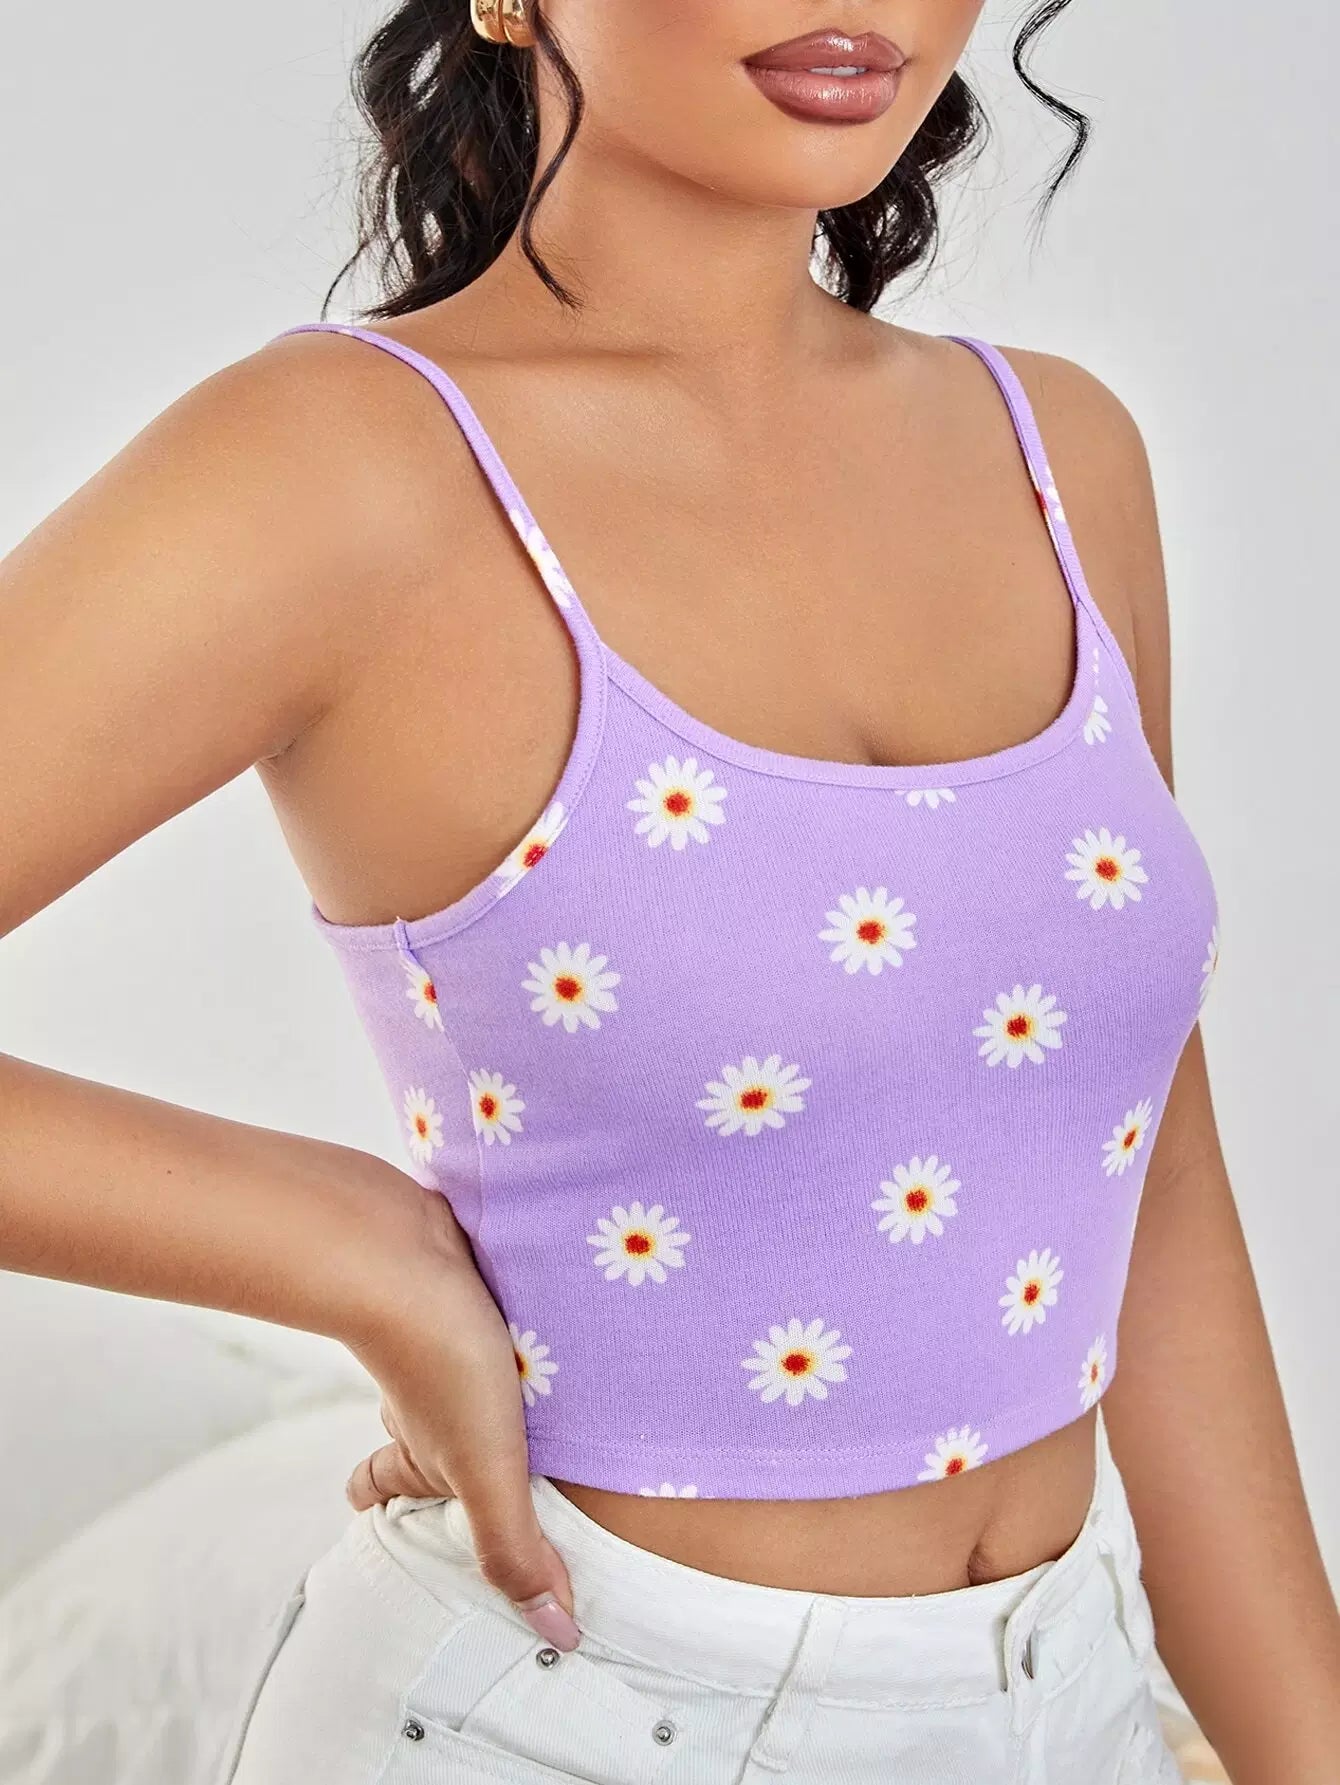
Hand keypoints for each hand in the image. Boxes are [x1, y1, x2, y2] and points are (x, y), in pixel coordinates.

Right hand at [341, 1192, 580, 1652]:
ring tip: (543, 1397)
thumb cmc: (442, 1361)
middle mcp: (423, 1398)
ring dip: (489, 1383)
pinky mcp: (467, 1292)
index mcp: (419, 1450)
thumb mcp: (488, 1470)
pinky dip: (506, 1326)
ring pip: (454, 1372)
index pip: (379, 1491)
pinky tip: (553, 1323)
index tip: (388, 1519)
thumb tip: (555, 1633)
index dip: (380, 1507)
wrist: (412, 1248)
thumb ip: (516, 1548)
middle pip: (418, 1431)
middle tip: (479, 1463)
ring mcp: (443, 1341)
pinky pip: (479, 1318)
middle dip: (441, 1448)